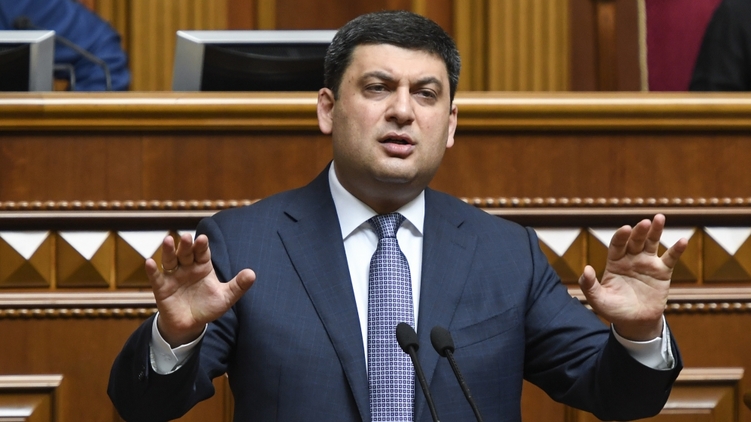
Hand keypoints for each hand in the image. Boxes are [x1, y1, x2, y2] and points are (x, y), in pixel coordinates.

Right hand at [145, 233, 255, 346]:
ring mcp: (173, 276)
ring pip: (170, 260)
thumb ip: (238, 286)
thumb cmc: (208, 307)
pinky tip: (149, 262)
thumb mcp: (225, 297)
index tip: (203, 239)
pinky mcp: (162, 288)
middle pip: (186, 253)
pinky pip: (156, 277)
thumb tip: (252, 274)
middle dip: (186, 245)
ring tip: (168, 240)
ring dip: (169, 251)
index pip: (202, 253)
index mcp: (203, 267)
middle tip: (187, 237)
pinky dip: (152, 270)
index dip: (202, 246)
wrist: (191, 325)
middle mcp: (187, 268)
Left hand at [578, 214, 686, 340]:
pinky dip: (676, 249)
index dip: (621, 236)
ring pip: (651, 243)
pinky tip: (683, 240)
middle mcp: (631, 259)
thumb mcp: (598, 299)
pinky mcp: (662, 272)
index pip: (617, 245)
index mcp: (614, 262)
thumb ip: (589, 285)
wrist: (635, 323)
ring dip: (655, 231)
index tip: (625, 229)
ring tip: (659, 218)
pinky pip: (670, 258)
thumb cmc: (614, 310)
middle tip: (644, 223)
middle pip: (635, 240)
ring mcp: (647, 264)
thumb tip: (587, 269)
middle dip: (639, 231)